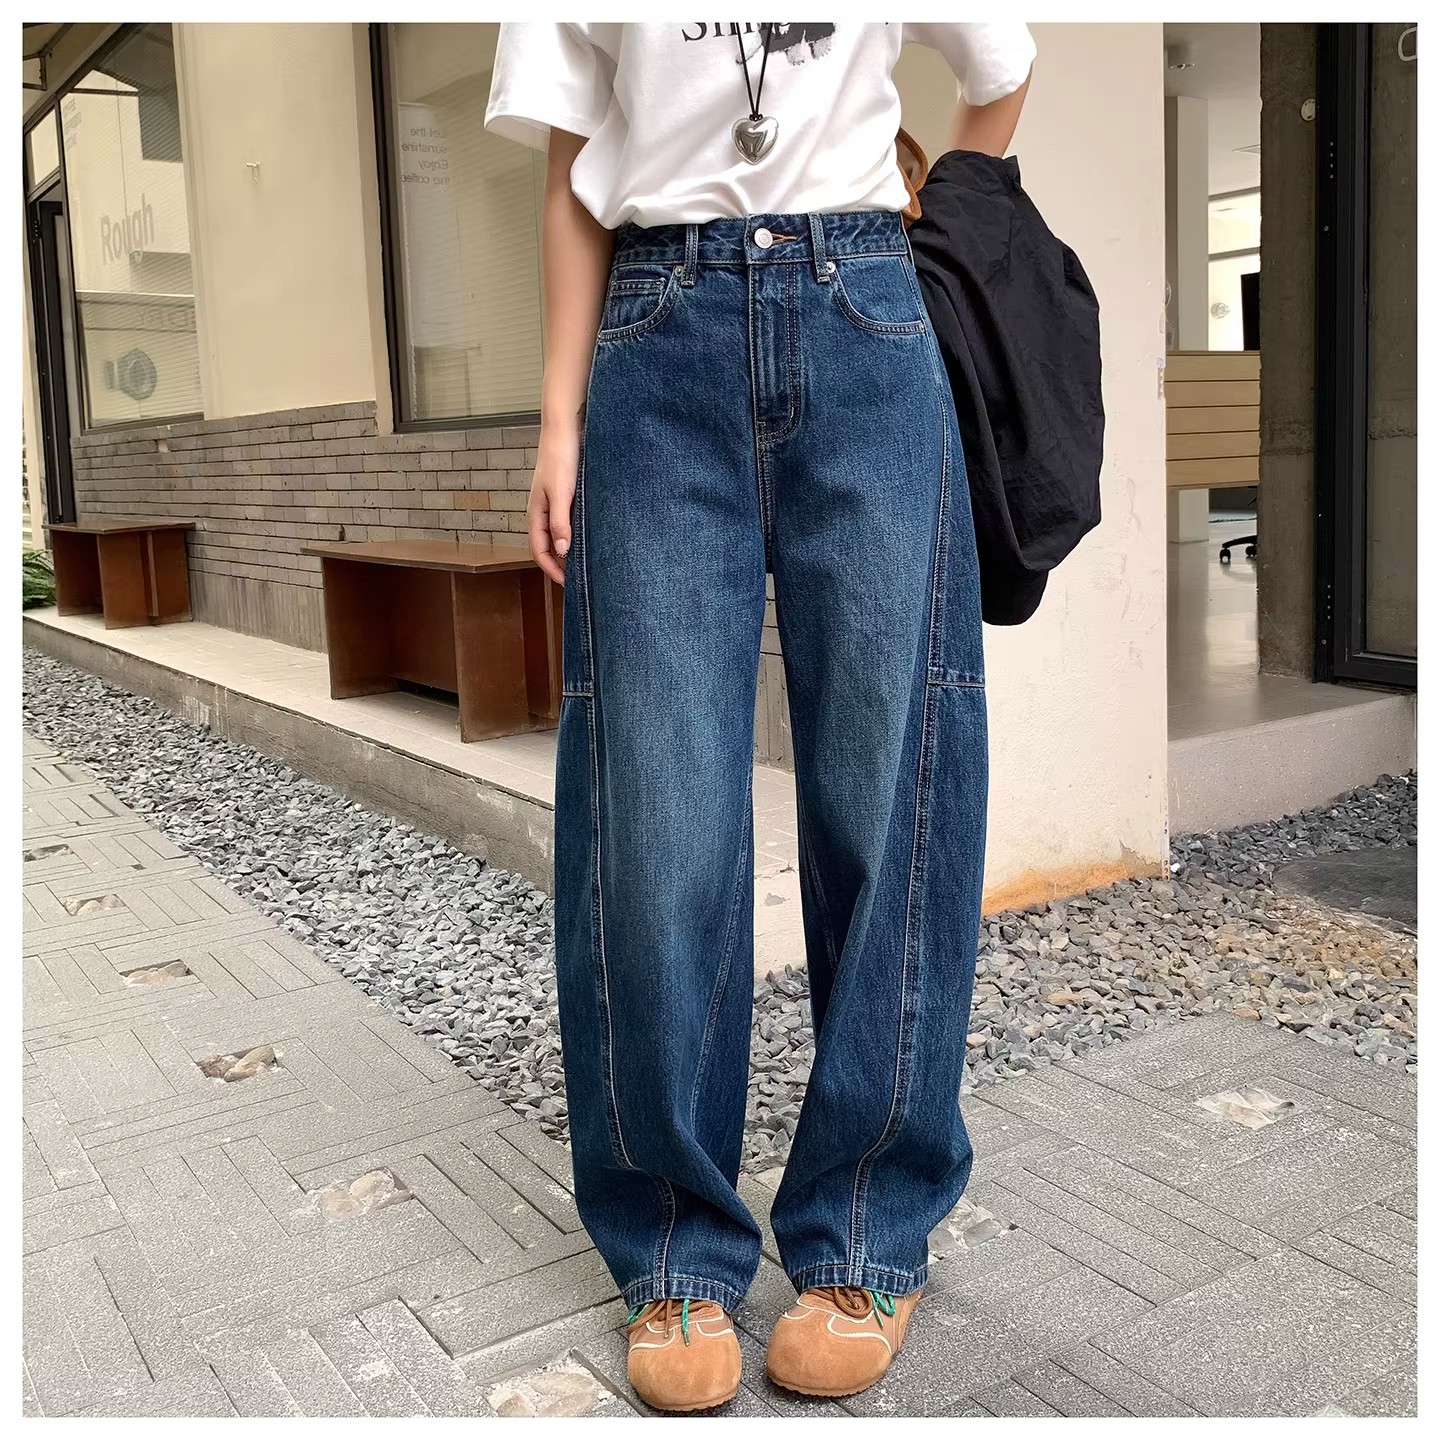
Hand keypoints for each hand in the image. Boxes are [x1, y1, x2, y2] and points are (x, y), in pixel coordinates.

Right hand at [528, 424, 578, 584]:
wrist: (565, 430)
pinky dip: (575, 535)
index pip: (540, 552)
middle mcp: (542, 512)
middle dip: (561, 565)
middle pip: (548, 547)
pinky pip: (568, 523)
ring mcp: (554, 505)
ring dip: (569, 551)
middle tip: (580, 580)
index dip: (552, 570)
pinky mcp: (566, 497)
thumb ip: (560, 522)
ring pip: (558, 536)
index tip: (569, 585)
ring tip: (586, 564)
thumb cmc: (561, 459)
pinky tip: (590, 539)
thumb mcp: (561, 493)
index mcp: (536, 514)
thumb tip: (561, 551)